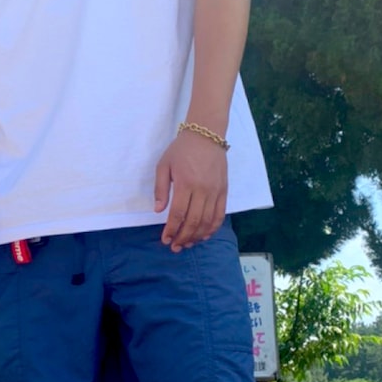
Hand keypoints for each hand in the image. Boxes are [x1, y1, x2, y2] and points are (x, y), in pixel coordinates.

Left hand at [154, 131, 227, 251]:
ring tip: (188, 244)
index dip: (171, 230)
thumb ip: (160, 189)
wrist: (206, 135)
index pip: (178, 213)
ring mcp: (215, 191)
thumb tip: (158, 210)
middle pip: (193, 221)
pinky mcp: (224, 191)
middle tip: (175, 247)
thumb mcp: (164, 165)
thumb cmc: (181, 150)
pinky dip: (213, 228)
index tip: (165, 239)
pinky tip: (204, 235)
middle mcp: (202, 189)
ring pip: (208, 221)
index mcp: (185, 183)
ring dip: (197, 236)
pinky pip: (220, 214)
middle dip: (183, 237)